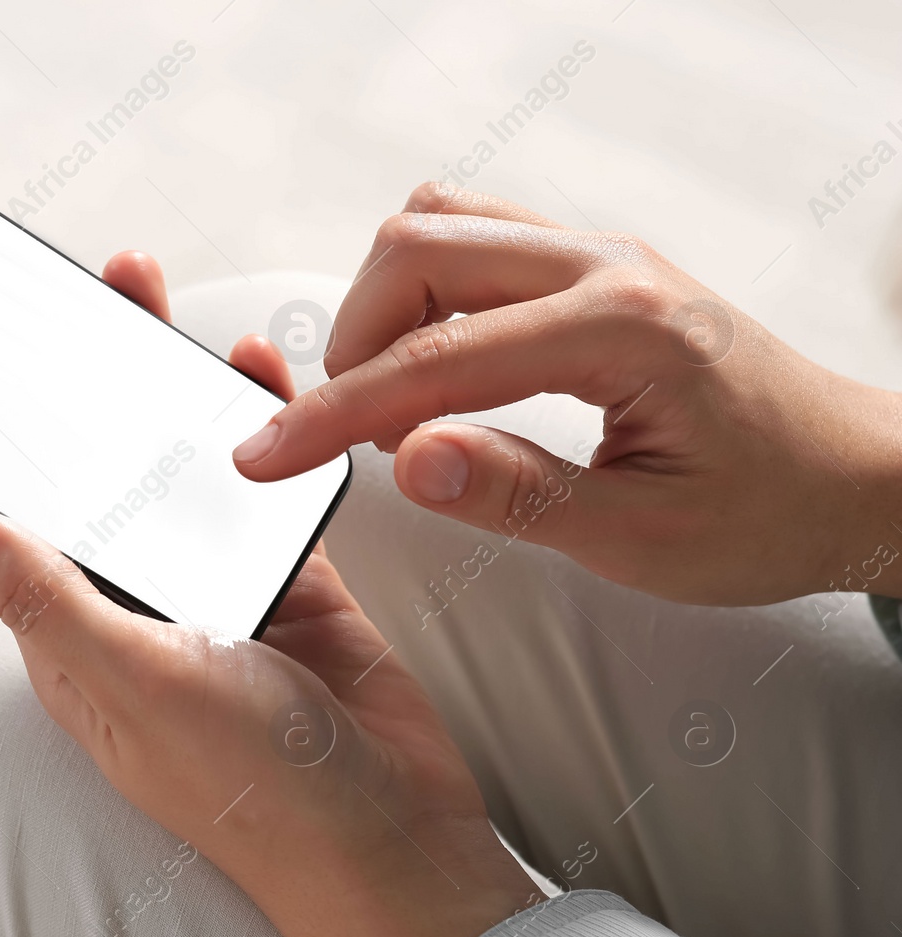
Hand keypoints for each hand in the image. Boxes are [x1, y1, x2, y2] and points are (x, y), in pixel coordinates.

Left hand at [0, 251, 538, 936]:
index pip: (29, 519)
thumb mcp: (134, 681)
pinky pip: (264, 495)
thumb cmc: (254, 786)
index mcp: (77, 640)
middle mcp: (139, 614)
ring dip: (179, 401)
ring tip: (168, 313)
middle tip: (106, 287)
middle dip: (102, 390)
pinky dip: (261, 437)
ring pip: (187, 479)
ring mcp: (219, 598)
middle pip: (109, 481)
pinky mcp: (293, 588)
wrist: (394, 843)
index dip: (18, 436)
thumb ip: (43, 596)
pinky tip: (261, 376)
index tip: (11, 349)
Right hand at [231, 184, 901, 605]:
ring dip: (387, 307)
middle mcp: (607, 265)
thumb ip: (518, 495)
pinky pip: (476, 238)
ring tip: (396, 404)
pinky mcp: (592, 264)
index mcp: (621, 329)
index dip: (330, 414)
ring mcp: (600, 253)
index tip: (265, 455)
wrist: (855, 477)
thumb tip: (406, 462)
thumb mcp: (646, 537)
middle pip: (416, 248)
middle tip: (352, 435)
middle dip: (352, 342)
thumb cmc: (770, 509)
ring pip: (440, 227)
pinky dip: (426, 294)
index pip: (433, 361)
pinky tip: (439, 365)